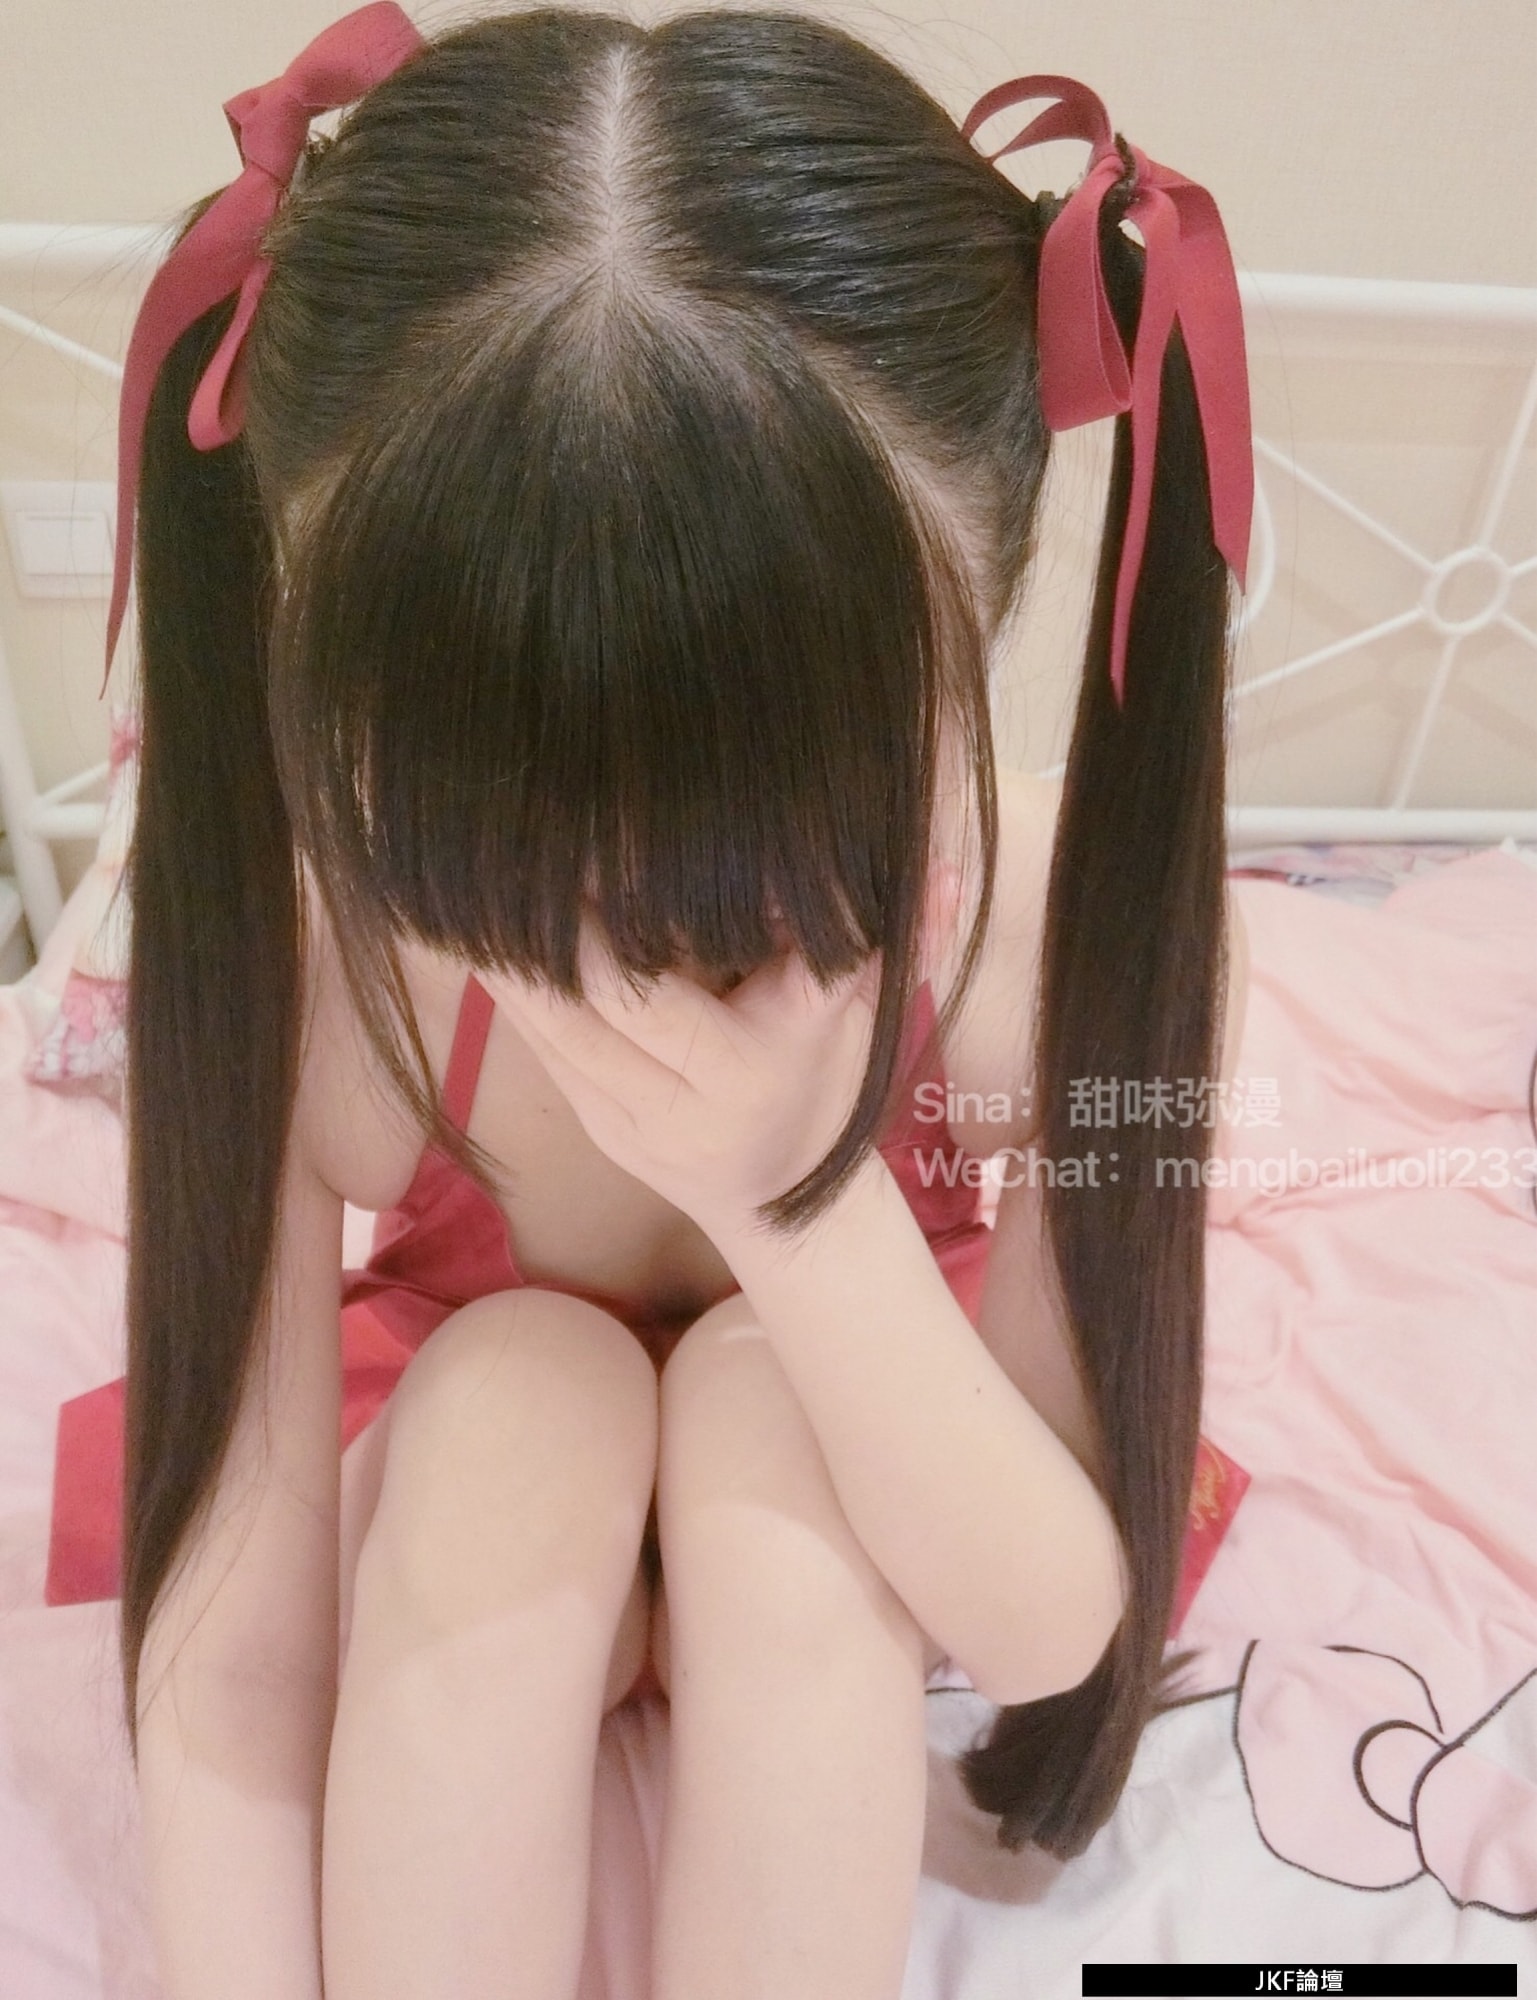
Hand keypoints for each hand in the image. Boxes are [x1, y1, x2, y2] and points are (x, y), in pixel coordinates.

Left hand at [482, 863, 963, 1235]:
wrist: (791, 1202)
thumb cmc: (830, 1081)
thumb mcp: (872, 1013)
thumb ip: (909, 940)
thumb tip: (946, 869)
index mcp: (744, 1072)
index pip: (651, 999)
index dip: (599, 938)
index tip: (578, 864)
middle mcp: (679, 1107)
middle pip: (581, 1013)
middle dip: (538, 936)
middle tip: (504, 856)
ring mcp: (627, 1124)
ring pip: (547, 1035)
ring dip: (506, 961)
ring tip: (471, 882)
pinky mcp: (594, 1127)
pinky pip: (541, 1055)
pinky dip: (514, 995)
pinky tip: (480, 935)